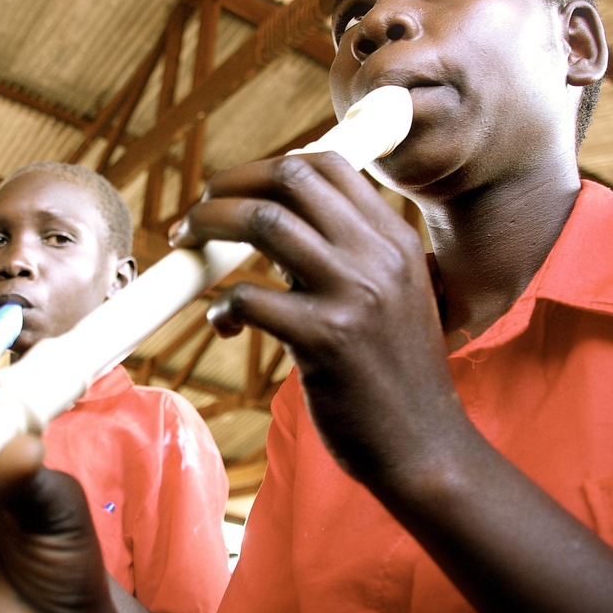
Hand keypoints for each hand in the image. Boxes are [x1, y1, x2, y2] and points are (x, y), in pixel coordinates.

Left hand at [170, 152, 459, 485]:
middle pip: (289, 178)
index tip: (238, 190)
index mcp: (396, 240)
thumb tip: (275, 224)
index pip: (328, 164)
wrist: (425, 448)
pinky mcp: (323, 340)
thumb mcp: (393, 297)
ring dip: (209, 224)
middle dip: (229, 184)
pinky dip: (222, 305)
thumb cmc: (395, 376)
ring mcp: (352, 295)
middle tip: (198, 213)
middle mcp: (377, 256)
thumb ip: (349, 256)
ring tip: (187, 246)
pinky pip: (247, 295)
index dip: (269, 167)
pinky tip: (226, 324)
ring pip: (263, 221)